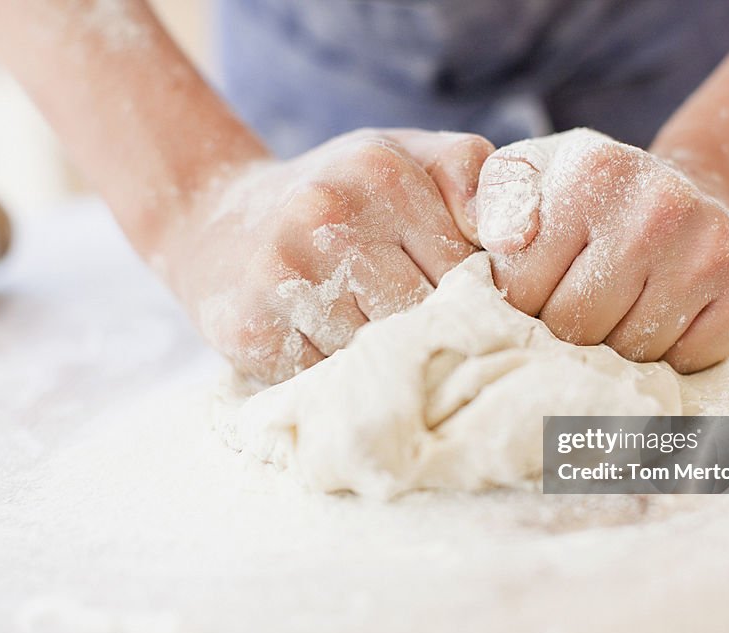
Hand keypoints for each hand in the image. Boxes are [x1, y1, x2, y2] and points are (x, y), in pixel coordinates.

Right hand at [160, 128, 492, 383]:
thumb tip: (518, 235)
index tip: (464, 314)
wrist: (211, 218)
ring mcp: (282, 277)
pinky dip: (339, 378)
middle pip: (421, 317)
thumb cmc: (333, 193)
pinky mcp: (249, 331)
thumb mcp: (402, 156)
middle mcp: (327, 218)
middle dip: (430, 335)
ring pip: (378, 355)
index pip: (462, 271)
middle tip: (425, 339)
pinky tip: (330, 351)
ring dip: (386, 362)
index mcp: (380, 175)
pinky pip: (327, 380)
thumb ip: (470, 173)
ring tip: (375, 343)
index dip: (471, 302)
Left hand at [474, 128, 728, 372]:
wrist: (696, 193)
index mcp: (593, 172)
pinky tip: (668, 317)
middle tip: (578, 310)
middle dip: (566, 332)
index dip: (521, 306)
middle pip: (578, 328)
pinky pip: (689, 362)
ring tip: (622, 310)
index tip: (536, 291)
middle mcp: (660, 204)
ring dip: (616, 348)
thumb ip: (495, 198)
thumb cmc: (593, 199)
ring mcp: (716, 247)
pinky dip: (671, 356)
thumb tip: (501, 237)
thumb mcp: (532, 175)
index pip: (524, 291)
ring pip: (632, 353)